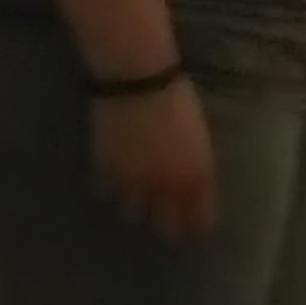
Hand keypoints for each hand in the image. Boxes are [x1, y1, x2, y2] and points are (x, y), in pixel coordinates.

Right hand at [88, 78, 219, 239]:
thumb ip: (196, 166)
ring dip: (136, 206)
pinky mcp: (106, 170)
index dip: (196, 223)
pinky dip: (110, 190)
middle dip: (167, 225)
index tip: (193, 225)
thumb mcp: (197, 135)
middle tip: (164, 219)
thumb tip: (194, 183)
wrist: (137, 79)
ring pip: (133, 212)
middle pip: (166, 225)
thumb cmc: (176, 96)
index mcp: (195, 176)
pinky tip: (113, 182)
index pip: (199, 218)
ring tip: (135, 199)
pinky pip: (106, 192)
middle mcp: (166, 187)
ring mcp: (134, 181)